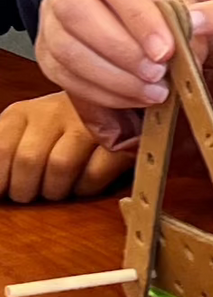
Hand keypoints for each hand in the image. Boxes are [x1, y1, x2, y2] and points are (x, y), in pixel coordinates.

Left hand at [0, 90, 130, 202]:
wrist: (111, 101)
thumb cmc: (58, 128)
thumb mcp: (21, 132)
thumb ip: (2, 151)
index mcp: (23, 113)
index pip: (0, 148)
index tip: (3, 192)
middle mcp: (53, 112)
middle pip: (29, 160)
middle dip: (26, 190)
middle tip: (31, 194)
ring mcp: (86, 123)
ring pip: (60, 166)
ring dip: (55, 190)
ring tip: (56, 191)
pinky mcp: (117, 139)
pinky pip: (93, 173)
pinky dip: (84, 189)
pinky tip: (82, 186)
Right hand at [37, 0, 206, 119]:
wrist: (143, 11)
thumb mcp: (184, 0)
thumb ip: (189, 24)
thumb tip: (185, 56)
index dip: (138, 16)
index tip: (166, 50)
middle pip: (76, 10)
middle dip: (121, 50)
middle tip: (157, 74)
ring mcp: (50, 10)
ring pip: (65, 46)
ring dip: (112, 78)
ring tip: (152, 91)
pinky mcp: (45, 46)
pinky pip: (62, 73)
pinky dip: (101, 92)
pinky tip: (133, 97)